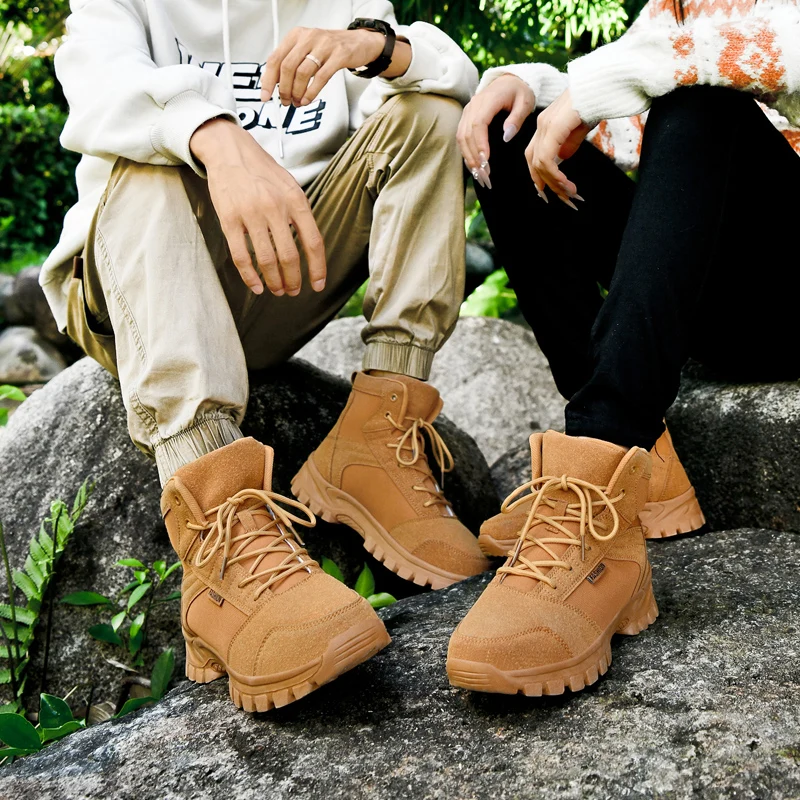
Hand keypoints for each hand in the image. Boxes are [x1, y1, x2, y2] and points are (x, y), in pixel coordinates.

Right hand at [190, 118, 325, 296]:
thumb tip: (311, 249)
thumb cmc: (264, 172)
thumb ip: (301, 215)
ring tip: (278, 291)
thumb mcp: (290, 187)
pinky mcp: (229, 219)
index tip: (318, 285)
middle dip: (294, 280)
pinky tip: (256, 287)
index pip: (313, 242)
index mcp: (296, 201)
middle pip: (290, 256)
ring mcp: (251, 214)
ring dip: (274, 281)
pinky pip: (241, 256)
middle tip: (293, 292)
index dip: (317, 268)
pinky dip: (250, 276)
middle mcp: (276, 208)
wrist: (229, 150)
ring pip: (267, 260)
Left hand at [261, 27, 410, 107]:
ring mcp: (324, 46)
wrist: (358, 42)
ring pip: (302, 73)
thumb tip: (277, 86)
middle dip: (284, 89)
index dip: (268, 80)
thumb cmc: (330, 49)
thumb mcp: (307, 50)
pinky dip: (311, 92)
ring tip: (297, 102)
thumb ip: (292, 64)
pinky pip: (320, 77)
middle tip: (285, 101)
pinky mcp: (338, 56)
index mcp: (296, 36)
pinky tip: (308, 100)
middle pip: (287, 66)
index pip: (275, 58)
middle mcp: (308, 38)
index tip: (265, 95)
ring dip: (297, 93)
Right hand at [457, 74, 534, 188]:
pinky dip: (466, 153)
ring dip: (468, 158)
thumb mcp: (525, 102)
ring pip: (461, 138)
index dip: (480, 144)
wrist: (509, 81)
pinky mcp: (465, 118)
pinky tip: (474, 166)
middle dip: (473, 156)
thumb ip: (517, 118)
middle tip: (484, 175)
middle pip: (466, 134)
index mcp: (488, 100)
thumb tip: (506, 136)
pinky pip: (461, 138)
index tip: (486, 160)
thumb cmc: (519, 92)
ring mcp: (467, 112)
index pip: (478, 124)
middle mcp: (473, 105)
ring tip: (479, 175)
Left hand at [526, 89, 591, 209]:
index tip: (552, 192)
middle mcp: (542, 125)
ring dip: (554, 183)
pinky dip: (555, 175)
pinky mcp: (554, 127)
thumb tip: (560, 161)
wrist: (607, 82)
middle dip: (546, 184)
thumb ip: (568, 144)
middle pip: (533, 162)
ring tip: (570, 194)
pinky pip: (547, 158)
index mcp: (546, 125)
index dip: (540, 176)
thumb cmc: (597, 101)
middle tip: (563, 199)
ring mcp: (546, 125)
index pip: (534, 155)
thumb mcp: (579, 128)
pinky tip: (567, 184)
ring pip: (539, 163)